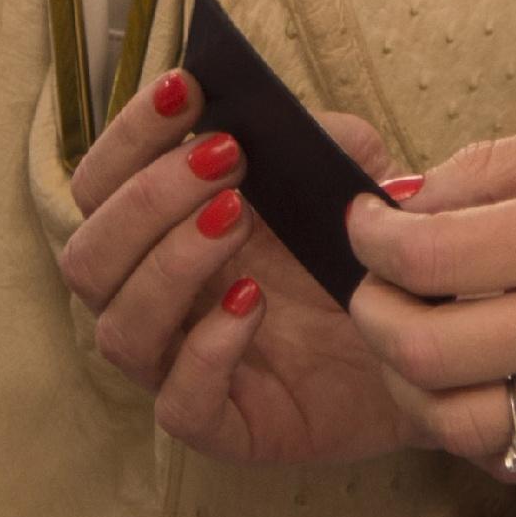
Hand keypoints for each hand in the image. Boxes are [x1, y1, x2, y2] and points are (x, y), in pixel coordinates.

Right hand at [61, 66, 420, 466]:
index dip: (129, 135)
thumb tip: (283, 119)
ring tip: (237, 218)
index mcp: (163, 231)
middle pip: (88, 254)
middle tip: (226, 159)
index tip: (186, 90)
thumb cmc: (364, 255)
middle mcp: (156, 298)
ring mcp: (181, 365)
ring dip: (170, 263)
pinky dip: (206, 350)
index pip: (101, 183)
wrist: (427, 343)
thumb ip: (323, 139)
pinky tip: (252, 304)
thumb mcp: (353, 179)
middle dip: (146, 198)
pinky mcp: (224, 426)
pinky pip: (179, 404)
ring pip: (118, 328)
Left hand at [342, 120, 515, 481]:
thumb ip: (514, 166)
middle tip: (373, 290)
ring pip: (467, 425)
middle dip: (374, 318)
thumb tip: (421, 196)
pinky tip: (482, 388)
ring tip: (415, 348)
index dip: (374, 239)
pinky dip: (481, 432)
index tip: (365, 225)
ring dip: (417, 390)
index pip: (435, 253)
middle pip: (431, 349)